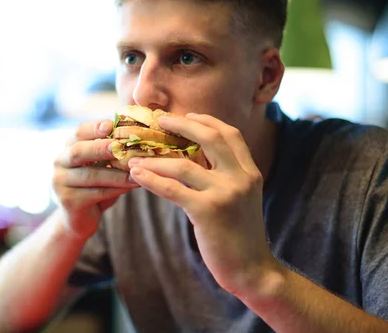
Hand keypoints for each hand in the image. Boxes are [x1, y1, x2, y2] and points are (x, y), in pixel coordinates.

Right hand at [52, 119, 139, 240]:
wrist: (80, 217)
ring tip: (136, 172)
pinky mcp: (68, 201)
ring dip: (116, 174)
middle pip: (79, 151)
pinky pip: (96, 193)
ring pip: (91, 175)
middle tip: (120, 146)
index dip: (94, 127)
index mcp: (69, 147)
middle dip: (100, 148)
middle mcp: (60, 162)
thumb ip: (112, 151)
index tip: (111, 125)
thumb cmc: (96, 185)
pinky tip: (132, 186)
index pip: (78, 132)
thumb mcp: (102, 165)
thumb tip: (138, 135)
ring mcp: (61, 182)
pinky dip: (116, 189)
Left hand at [127, 113, 278, 296]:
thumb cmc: (240, 235)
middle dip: (182, 125)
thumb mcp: (240, 198)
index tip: (187, 115)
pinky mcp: (208, 211)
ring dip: (155, 160)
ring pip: (184, 166)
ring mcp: (226, 193)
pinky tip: (137, 175)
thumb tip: (194, 158)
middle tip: (160, 121)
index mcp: (250, 172)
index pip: (230, 134)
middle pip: (210, 137)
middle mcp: (241, 177)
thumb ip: (224, 176)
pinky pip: (173, 189)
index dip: (207, 120)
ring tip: (135, 158)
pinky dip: (151, 180)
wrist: (252, 270)